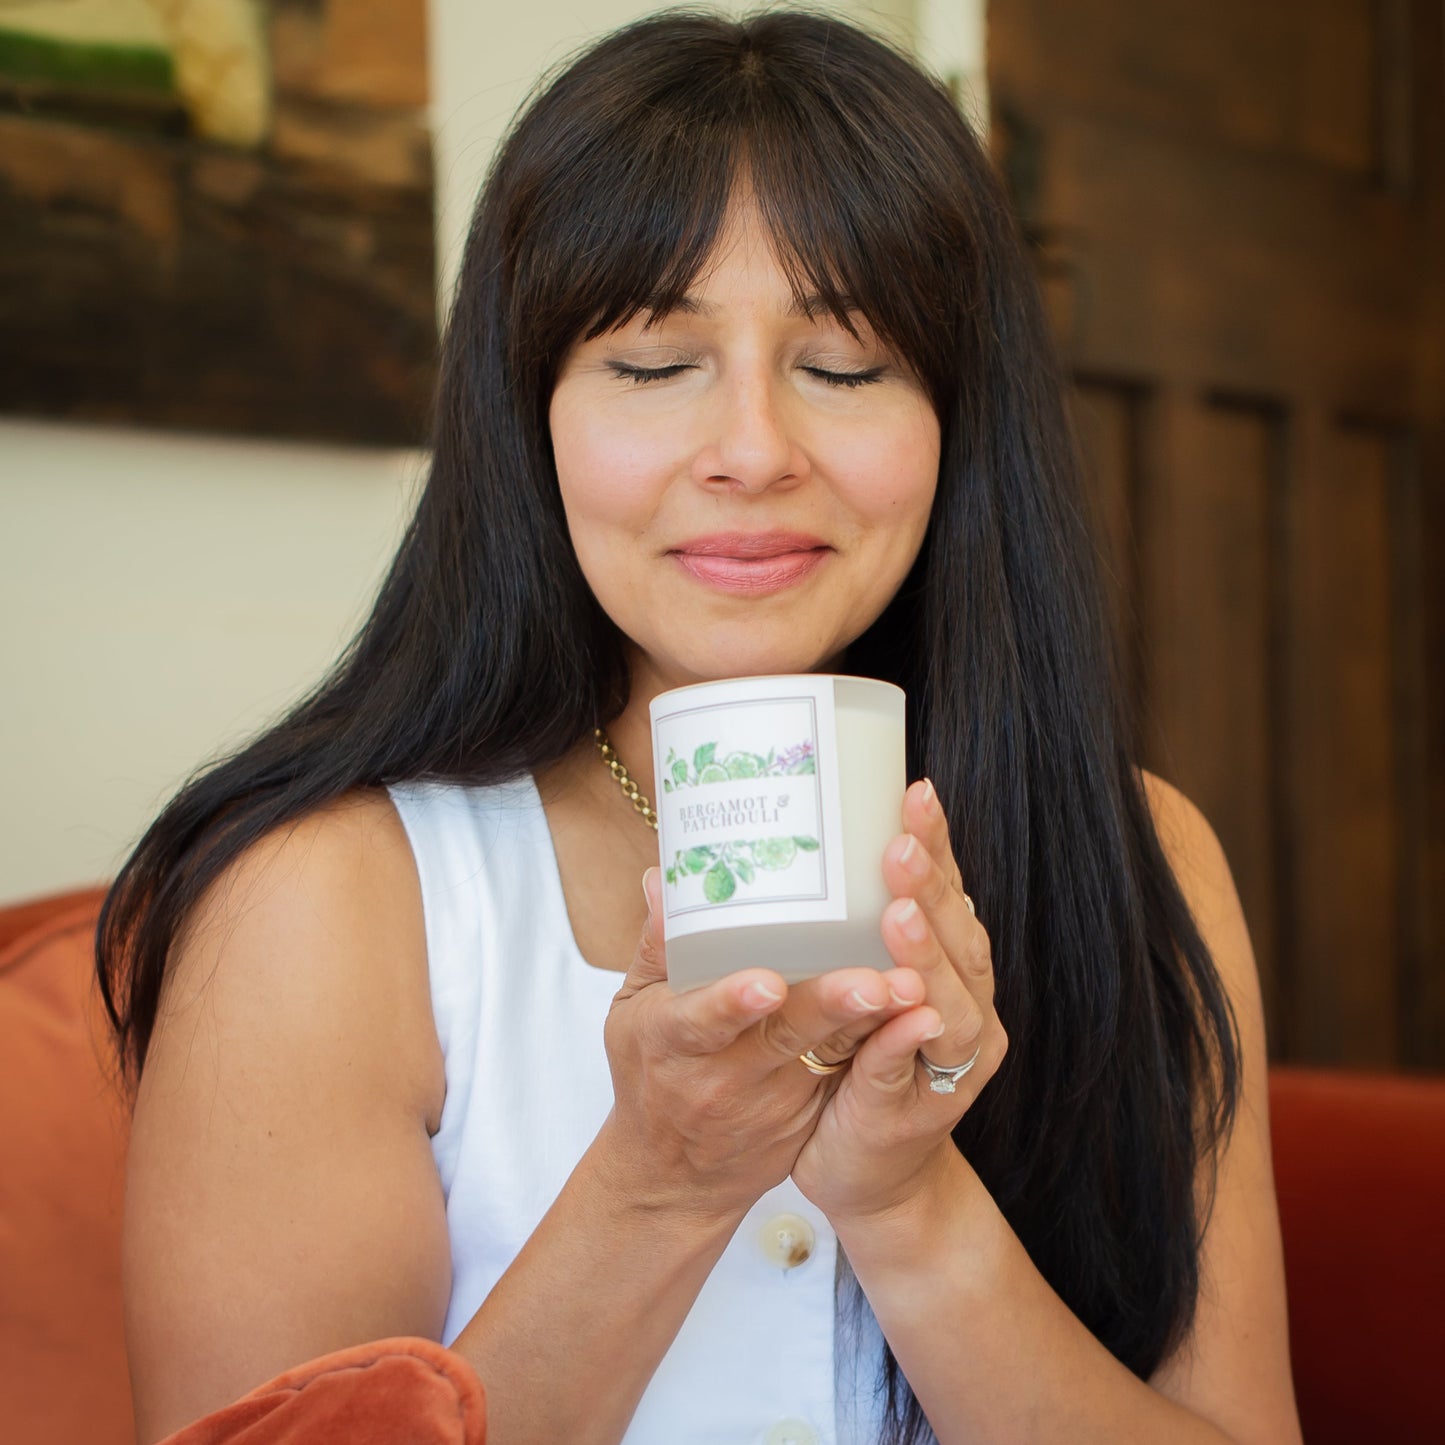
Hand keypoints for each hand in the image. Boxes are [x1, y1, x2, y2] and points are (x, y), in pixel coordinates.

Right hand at [596, 869, 925, 1221]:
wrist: (672, 1176)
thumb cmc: (649, 1071)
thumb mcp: (634, 1012)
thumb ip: (655, 947)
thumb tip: (661, 877)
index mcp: (671, 1042)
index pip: (700, 1021)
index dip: (732, 1002)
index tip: (769, 982)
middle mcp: (724, 1075)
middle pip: (781, 1038)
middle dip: (829, 1007)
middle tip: (874, 979)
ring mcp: (771, 1099)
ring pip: (828, 1054)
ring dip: (871, 1024)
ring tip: (910, 988)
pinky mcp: (806, 1111)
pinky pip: (846, 1068)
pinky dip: (880, 1039)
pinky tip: (918, 1010)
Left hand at [791, 778, 1006, 1222]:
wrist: (869, 1175)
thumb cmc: (852, 1066)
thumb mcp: (847, 990)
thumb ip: (835, 932)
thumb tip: (776, 852)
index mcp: (945, 969)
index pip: (945, 894)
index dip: (936, 845)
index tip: (914, 791)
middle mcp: (963, 1008)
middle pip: (957, 936)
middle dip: (929, 886)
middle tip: (899, 841)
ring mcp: (947, 1062)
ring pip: (948, 1001)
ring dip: (926, 955)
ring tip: (897, 913)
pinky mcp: (915, 1109)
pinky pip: (912, 1069)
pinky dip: (909, 1041)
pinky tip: (908, 1013)